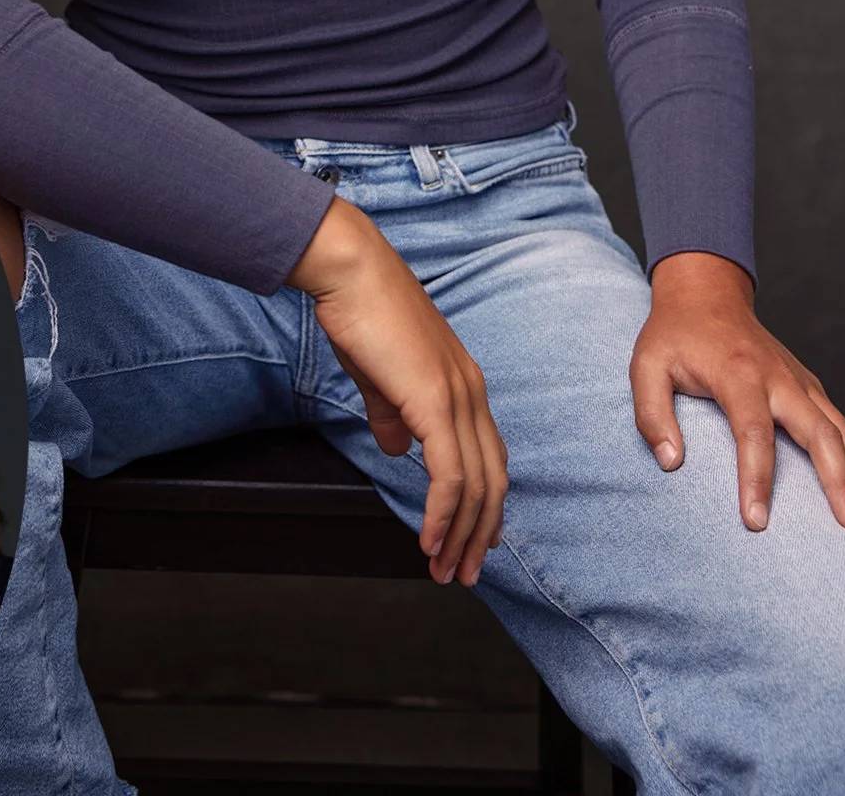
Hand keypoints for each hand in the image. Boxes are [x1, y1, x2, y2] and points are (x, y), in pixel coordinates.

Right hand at [289, 196, 507, 586]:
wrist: (351, 271)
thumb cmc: (359, 313)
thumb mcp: (378, 375)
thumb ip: (391, 413)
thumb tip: (395, 448)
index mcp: (463, 383)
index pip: (489, 456)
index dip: (486, 504)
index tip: (476, 541)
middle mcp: (471, 392)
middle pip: (493, 479)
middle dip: (480, 533)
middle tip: (461, 573)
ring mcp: (458, 396)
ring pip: (476, 484)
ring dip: (462, 535)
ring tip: (444, 570)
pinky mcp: (435, 401)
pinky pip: (450, 474)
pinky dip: (443, 514)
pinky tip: (430, 539)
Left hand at [631, 251, 844, 535]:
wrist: (706, 294)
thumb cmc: (674, 335)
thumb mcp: (646, 365)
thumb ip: (651, 413)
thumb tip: (670, 462)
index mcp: (738, 372)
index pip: (753, 432)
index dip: (756, 479)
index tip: (756, 522)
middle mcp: (778, 376)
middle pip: (818, 432)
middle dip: (837, 482)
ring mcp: (799, 380)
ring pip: (841, 430)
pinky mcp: (808, 385)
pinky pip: (840, 424)